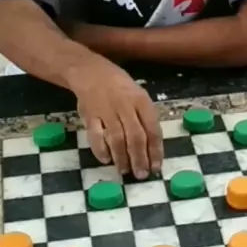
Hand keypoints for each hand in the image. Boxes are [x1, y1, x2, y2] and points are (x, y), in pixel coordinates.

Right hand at [69, 57, 162, 177]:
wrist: (90, 71)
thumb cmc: (119, 87)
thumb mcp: (138, 96)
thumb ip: (145, 118)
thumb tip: (153, 148)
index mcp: (142, 101)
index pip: (152, 130)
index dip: (155, 151)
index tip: (156, 167)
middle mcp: (125, 106)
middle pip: (136, 137)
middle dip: (140, 159)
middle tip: (142, 175)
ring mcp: (106, 110)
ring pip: (117, 139)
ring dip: (122, 158)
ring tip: (125, 171)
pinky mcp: (90, 115)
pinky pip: (95, 135)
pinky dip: (100, 149)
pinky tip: (106, 160)